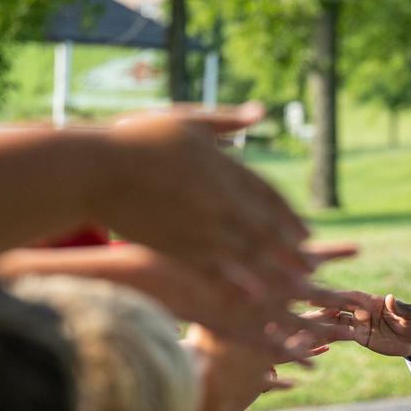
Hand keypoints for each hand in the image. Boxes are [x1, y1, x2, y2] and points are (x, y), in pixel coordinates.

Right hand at [101, 105, 334, 349]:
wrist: (96, 171)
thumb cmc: (135, 140)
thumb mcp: (188, 121)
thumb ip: (227, 122)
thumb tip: (261, 112)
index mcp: (225, 168)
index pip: (269, 196)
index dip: (290, 217)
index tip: (308, 234)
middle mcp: (222, 200)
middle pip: (269, 230)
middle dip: (294, 251)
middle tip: (315, 268)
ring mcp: (203, 227)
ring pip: (252, 255)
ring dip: (280, 273)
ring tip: (300, 288)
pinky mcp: (182, 248)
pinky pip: (220, 271)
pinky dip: (243, 284)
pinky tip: (259, 297)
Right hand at [306, 292, 410, 357]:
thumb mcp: (410, 316)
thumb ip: (399, 308)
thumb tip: (390, 298)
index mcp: (369, 300)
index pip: (349, 297)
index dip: (334, 296)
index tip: (318, 295)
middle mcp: (359, 310)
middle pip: (336, 307)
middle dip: (319, 308)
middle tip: (300, 309)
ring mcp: (356, 323)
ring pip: (334, 321)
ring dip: (319, 323)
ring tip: (300, 325)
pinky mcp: (357, 336)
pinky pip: (339, 335)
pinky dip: (326, 335)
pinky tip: (311, 339)